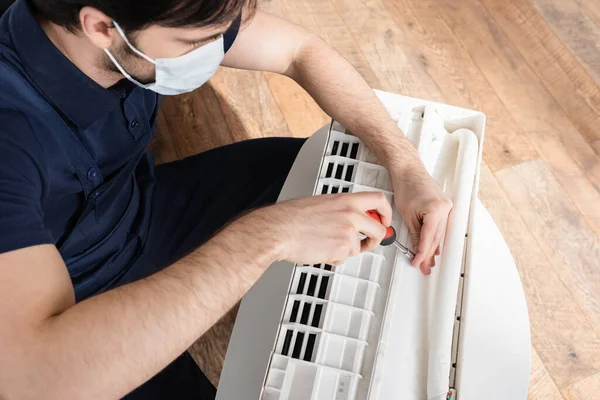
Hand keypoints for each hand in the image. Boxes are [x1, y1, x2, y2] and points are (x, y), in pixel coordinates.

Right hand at [255, 192, 392, 265]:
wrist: (278, 230)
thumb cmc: (291, 218)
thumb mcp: (321, 204)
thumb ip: (340, 209)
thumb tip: (350, 217)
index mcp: (345, 200)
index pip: (378, 200)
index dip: (386, 212)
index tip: (384, 219)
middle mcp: (350, 214)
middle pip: (379, 228)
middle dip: (376, 239)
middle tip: (368, 242)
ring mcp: (347, 231)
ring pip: (360, 246)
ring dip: (348, 250)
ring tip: (331, 246)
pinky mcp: (342, 248)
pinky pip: (346, 257)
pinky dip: (335, 257)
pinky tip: (323, 250)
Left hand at [392, 168, 452, 274]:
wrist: (408, 170)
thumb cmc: (406, 185)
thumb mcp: (407, 214)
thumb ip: (414, 234)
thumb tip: (416, 248)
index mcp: (436, 210)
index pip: (428, 238)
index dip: (422, 254)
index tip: (417, 263)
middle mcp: (445, 209)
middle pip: (436, 238)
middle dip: (429, 254)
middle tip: (425, 267)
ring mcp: (446, 207)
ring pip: (439, 233)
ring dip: (433, 248)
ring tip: (429, 262)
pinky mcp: (444, 206)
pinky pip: (440, 226)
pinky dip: (436, 237)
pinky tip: (435, 248)